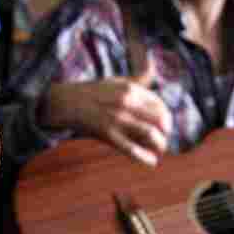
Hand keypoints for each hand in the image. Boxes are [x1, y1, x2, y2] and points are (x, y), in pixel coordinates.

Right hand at [45, 57, 171, 165]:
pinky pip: (132, 149)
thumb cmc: (93, 93)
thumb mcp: (116, 81)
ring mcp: (117, 120)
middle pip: (160, 118)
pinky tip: (151, 162)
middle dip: (166, 131)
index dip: (166, 116)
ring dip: (160, 144)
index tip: (164, 124)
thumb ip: (135, 80)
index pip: (159, 104)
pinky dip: (145, 158)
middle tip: (164, 137)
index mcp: (130, 89)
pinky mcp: (108, 135)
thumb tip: (152, 72)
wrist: (67, 104)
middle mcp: (126, 103)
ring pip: (150, 134)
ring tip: (159, 149)